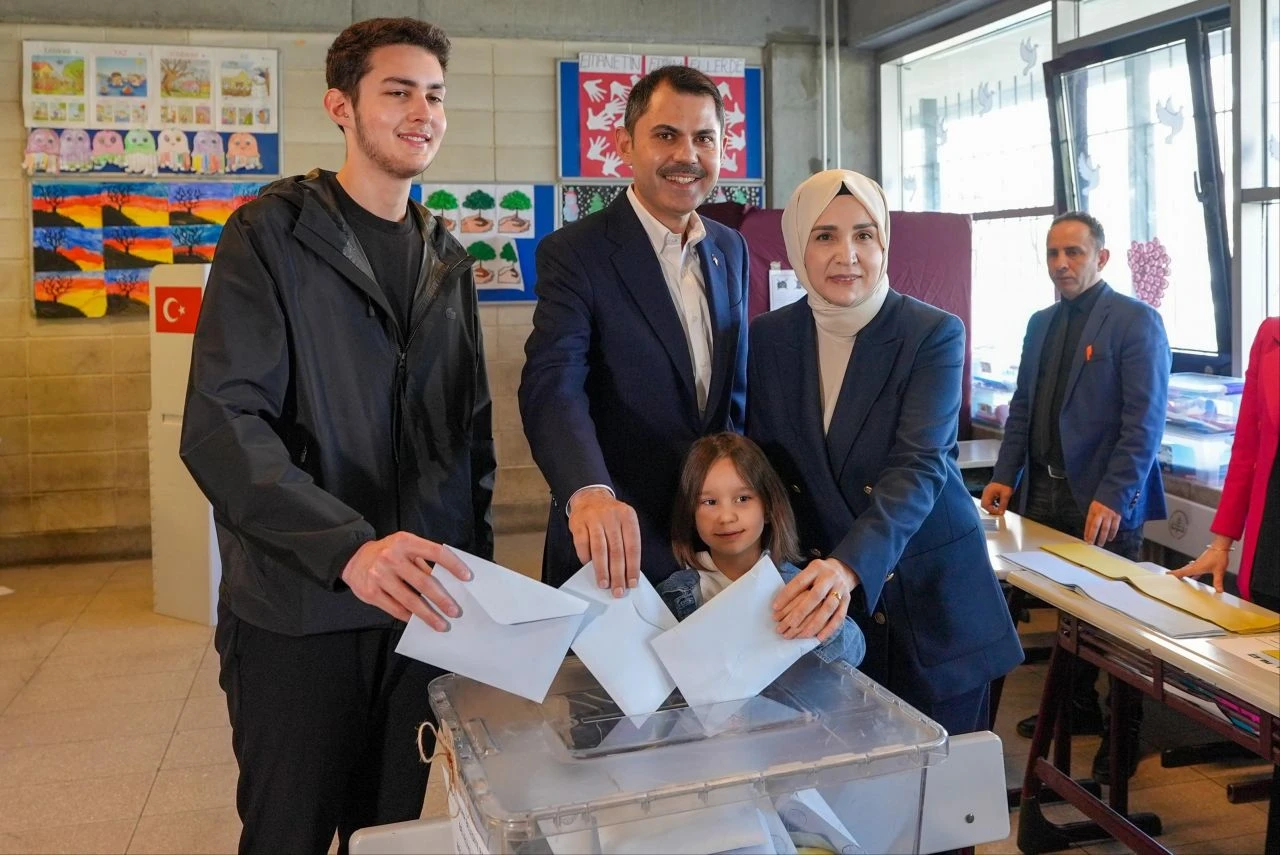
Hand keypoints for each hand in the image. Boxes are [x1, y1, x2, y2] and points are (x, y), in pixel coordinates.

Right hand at [340, 532, 471, 629]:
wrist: (352, 558)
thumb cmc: (388, 553)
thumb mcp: (405, 547)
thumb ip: (423, 561)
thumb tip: (448, 582)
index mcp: (405, 542)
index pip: (435, 552)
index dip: (453, 564)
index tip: (467, 577)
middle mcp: (391, 557)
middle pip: (424, 582)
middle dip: (442, 599)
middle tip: (455, 611)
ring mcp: (380, 575)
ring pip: (410, 600)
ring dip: (428, 615)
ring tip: (441, 624)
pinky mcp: (371, 592)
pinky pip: (395, 608)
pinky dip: (409, 617)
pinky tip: (419, 622)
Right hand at [568, 488, 639, 597]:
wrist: (590, 496)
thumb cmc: (610, 516)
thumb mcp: (624, 522)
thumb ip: (627, 543)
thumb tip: (627, 572)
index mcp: (628, 517)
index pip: (633, 546)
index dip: (633, 567)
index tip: (632, 583)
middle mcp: (612, 517)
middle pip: (617, 550)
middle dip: (618, 574)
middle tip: (618, 589)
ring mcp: (594, 519)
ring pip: (600, 549)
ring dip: (602, 570)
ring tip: (604, 584)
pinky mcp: (579, 523)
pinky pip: (583, 544)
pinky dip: (586, 558)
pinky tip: (588, 567)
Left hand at [772, 558, 858, 642]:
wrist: (842, 570)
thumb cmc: (818, 575)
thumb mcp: (808, 572)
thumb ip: (798, 585)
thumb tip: (779, 605)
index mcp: (816, 568)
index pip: (800, 582)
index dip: (787, 595)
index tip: (775, 608)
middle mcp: (830, 578)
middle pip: (815, 595)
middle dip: (801, 612)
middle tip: (788, 624)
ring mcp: (840, 590)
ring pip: (828, 608)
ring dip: (815, 623)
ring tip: (802, 635)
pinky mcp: (847, 601)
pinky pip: (839, 617)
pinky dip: (829, 629)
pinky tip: (819, 638)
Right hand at [980, 482, 1013, 514]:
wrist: (1006, 475)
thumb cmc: (1005, 482)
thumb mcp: (1006, 495)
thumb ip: (1003, 504)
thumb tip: (1001, 512)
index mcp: (987, 493)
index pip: (985, 505)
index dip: (992, 510)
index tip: (999, 513)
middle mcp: (986, 493)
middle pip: (984, 505)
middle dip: (991, 510)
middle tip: (998, 513)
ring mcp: (987, 493)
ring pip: (986, 503)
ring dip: (992, 508)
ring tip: (999, 510)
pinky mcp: (990, 493)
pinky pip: (989, 501)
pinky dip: (993, 505)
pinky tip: (998, 505)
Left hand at [1083, 500, 1121, 545]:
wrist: (1115, 492)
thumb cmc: (1103, 500)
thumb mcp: (1094, 505)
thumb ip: (1093, 515)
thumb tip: (1090, 527)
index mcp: (1094, 510)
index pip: (1089, 523)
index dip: (1087, 531)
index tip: (1085, 538)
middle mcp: (1101, 513)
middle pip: (1095, 527)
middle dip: (1093, 536)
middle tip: (1091, 543)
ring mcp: (1109, 515)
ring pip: (1105, 529)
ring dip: (1102, 537)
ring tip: (1100, 544)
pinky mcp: (1117, 516)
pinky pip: (1114, 527)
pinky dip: (1112, 534)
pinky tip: (1110, 538)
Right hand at [1169, 537, 1232, 592]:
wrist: (1220, 547)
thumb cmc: (1218, 556)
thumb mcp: (1219, 571)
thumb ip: (1218, 581)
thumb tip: (1218, 590)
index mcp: (1196, 567)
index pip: (1182, 572)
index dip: (1174, 574)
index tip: (1167, 575)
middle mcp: (1195, 565)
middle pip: (1182, 570)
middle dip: (1175, 574)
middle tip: (1169, 577)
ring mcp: (1198, 564)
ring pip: (1187, 569)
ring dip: (1182, 573)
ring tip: (1179, 578)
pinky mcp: (1202, 563)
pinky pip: (1194, 569)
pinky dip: (1192, 574)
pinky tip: (1194, 577)